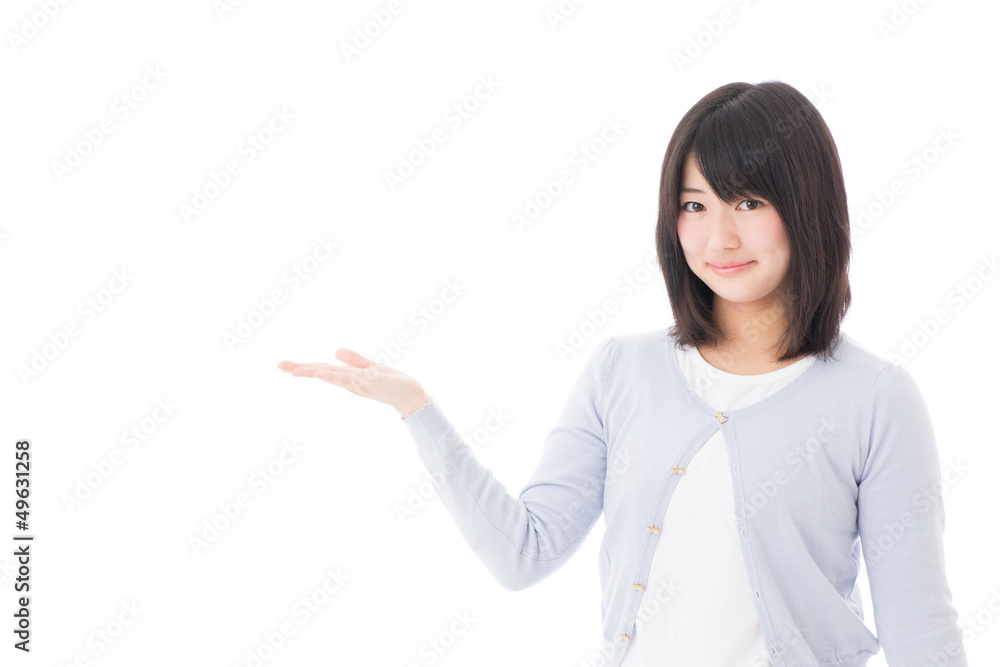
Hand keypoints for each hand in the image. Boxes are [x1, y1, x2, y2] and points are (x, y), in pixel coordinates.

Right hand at [277, 349, 429, 418]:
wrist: (412, 395)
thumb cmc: (391, 382)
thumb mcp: (370, 367)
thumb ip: (354, 360)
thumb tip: (335, 351)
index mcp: (348, 377)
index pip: (321, 369)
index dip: (302, 367)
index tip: (282, 365)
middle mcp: (352, 382)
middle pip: (325, 373)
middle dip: (305, 370)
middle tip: (282, 367)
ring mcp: (364, 383)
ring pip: (340, 377)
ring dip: (324, 374)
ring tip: (306, 370)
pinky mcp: (379, 382)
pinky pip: (364, 379)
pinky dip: (352, 376)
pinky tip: (335, 373)